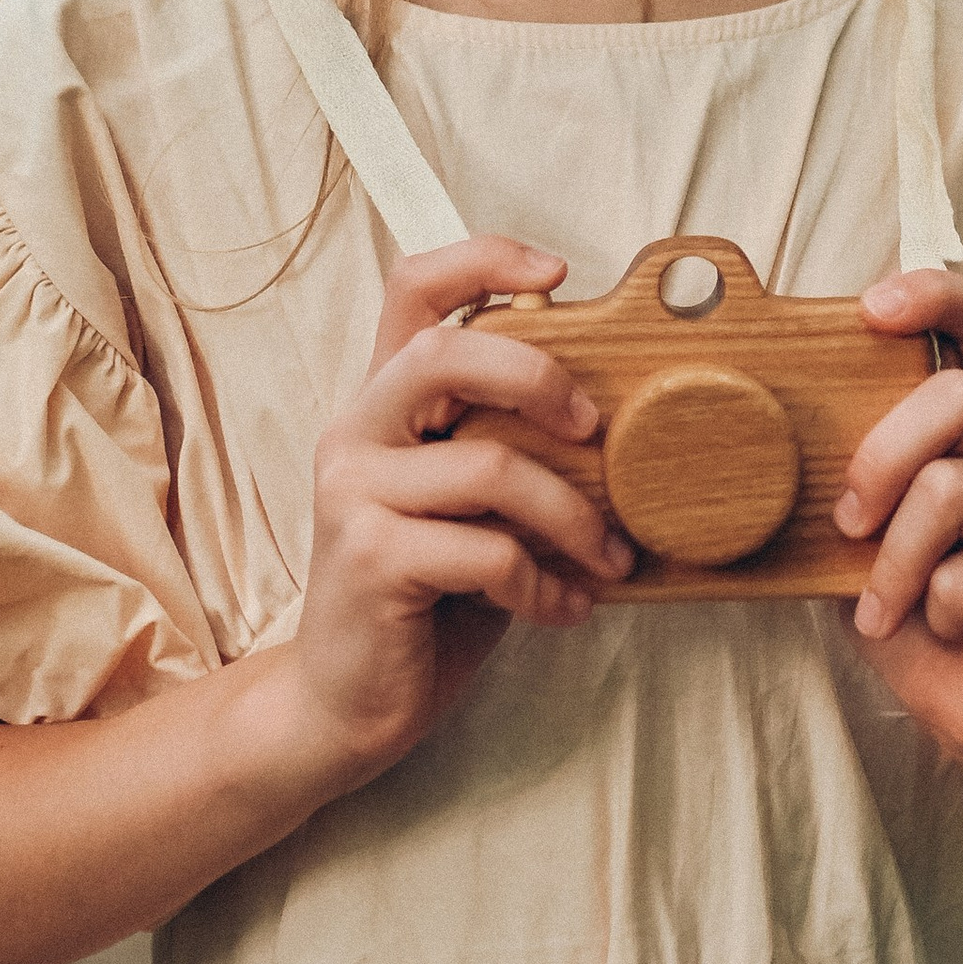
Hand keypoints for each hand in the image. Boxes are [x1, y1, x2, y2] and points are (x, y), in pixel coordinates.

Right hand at [285, 237, 632, 786]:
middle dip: (541, 378)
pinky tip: (564, 608)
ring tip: (610, 558)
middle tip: (597, 428)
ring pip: (491, 467)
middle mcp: (356, 432)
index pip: (411, 288)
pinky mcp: (369, 557)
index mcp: (383, 404)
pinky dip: (546, 585)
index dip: (483, 260)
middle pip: (446, 353)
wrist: (348, 703)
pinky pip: (489, 553)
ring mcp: (354, 493)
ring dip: (573, 517)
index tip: (559, 274)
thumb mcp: (471, 507)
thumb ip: (506, 446)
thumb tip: (614, 415)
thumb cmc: (427, 597)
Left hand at [835, 267, 962, 779]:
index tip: (871, 307)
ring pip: (950, 489)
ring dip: (893, 562)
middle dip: (878, 460)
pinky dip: (931, 611)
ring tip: (885, 603)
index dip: (934, 294)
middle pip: (955, 398)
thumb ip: (846, 482)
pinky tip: (946, 628)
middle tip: (847, 523)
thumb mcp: (864, 536)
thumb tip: (766, 438)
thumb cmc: (919, 611)